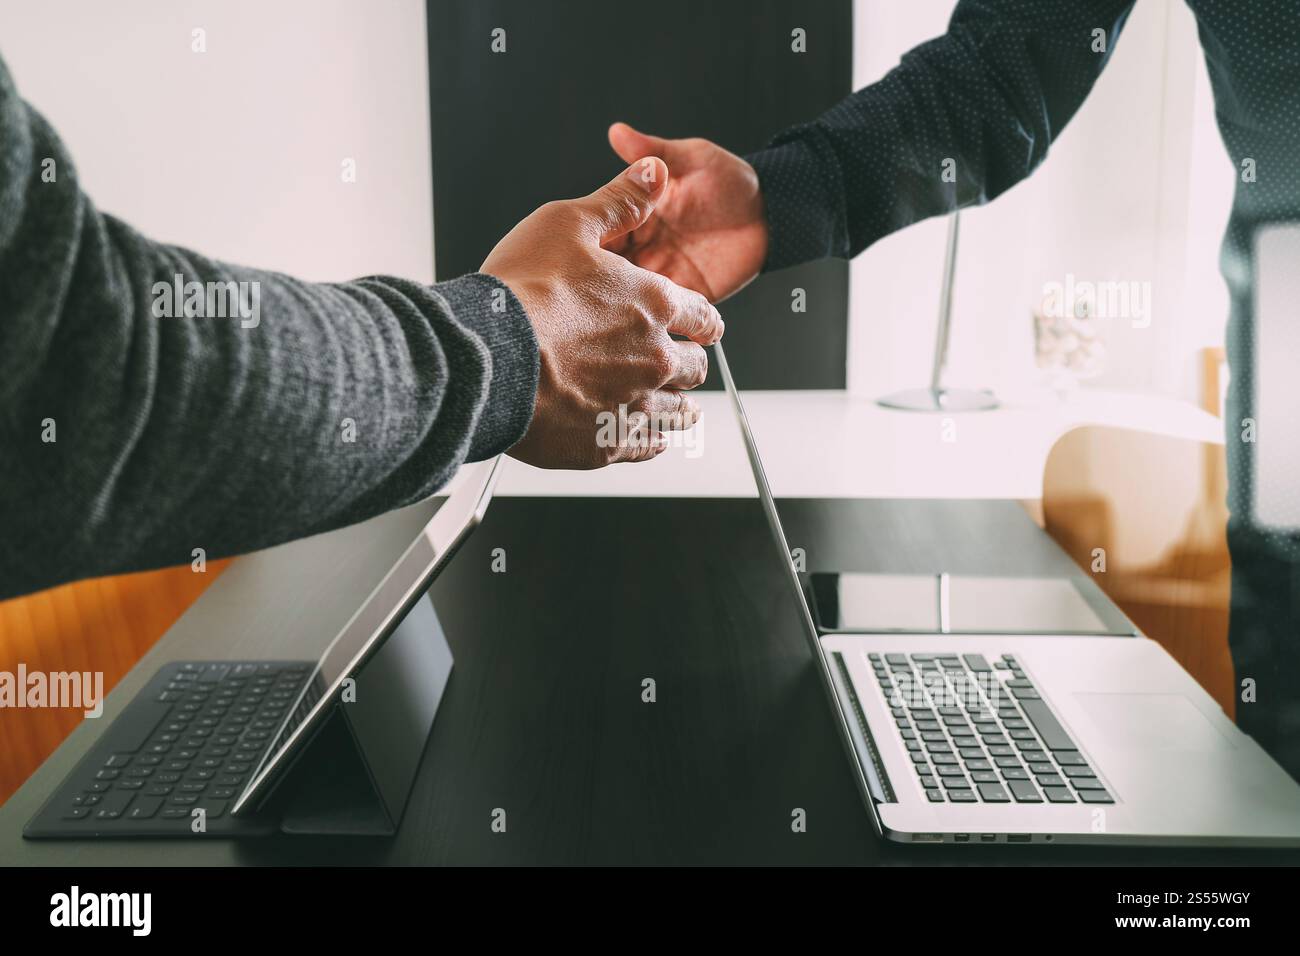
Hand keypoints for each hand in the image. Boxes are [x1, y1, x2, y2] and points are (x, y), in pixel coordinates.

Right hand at [483, 158, 723, 468]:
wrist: (485, 358)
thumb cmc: (521, 291)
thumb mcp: (569, 222)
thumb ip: (619, 201)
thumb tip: (652, 170)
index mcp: (655, 304)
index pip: (702, 316)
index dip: (704, 319)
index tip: (705, 327)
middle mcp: (654, 357)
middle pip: (693, 366)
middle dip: (690, 362)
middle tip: (686, 364)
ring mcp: (633, 404)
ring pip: (676, 412)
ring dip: (680, 407)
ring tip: (681, 410)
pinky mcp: (606, 444)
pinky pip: (645, 447)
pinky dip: (651, 442)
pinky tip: (649, 440)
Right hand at [606, 123, 767, 302]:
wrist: (771, 215)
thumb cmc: (731, 182)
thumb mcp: (692, 159)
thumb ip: (656, 152)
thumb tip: (618, 132)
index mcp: (638, 217)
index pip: (604, 229)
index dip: (592, 238)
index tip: (583, 247)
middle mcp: (645, 249)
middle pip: (611, 268)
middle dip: (600, 277)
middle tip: (593, 284)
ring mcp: (664, 275)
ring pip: (633, 294)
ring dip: (623, 302)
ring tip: (616, 307)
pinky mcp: (686, 296)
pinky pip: (666, 313)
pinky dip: (655, 317)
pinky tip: (647, 319)